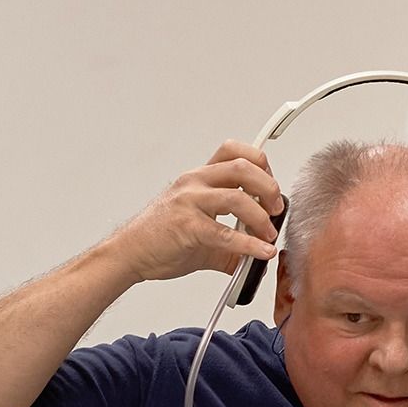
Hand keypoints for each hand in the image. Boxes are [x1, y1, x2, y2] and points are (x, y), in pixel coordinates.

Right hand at [109, 141, 283, 283]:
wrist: (130, 252)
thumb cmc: (161, 237)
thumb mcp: (202, 230)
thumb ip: (232, 239)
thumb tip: (259, 255)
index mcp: (199, 177)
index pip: (235, 151)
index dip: (261, 164)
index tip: (271, 187)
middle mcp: (195, 183)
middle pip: (244, 167)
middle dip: (269, 188)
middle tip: (276, 209)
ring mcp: (190, 202)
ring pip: (238, 197)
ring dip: (261, 217)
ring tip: (268, 235)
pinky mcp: (187, 226)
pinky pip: (226, 234)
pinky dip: (249, 245)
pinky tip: (259, 253)